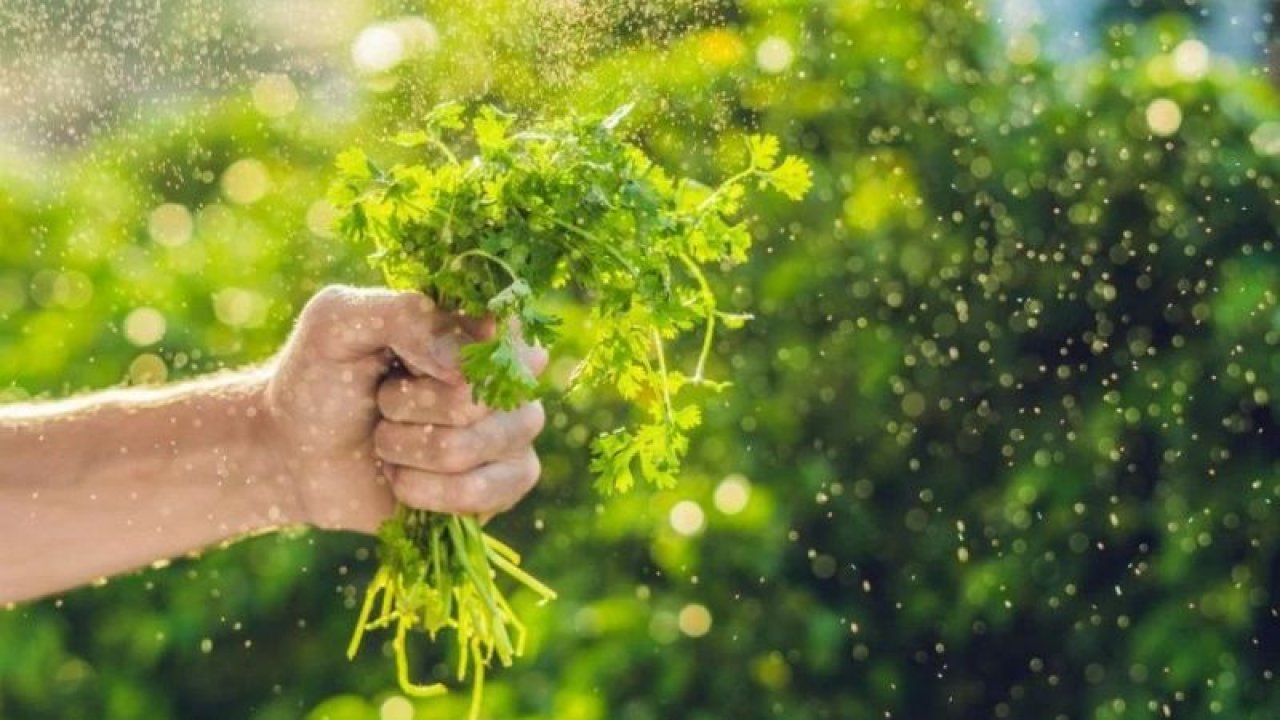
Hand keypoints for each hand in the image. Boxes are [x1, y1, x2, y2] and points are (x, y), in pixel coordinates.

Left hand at [262, 285, 546, 531]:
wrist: (296, 454)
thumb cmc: (320, 378)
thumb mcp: (340, 321)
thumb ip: (404, 315)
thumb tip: (464, 368)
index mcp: (478, 325)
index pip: (499, 336)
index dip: (442, 358)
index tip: (399, 360)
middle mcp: (508, 375)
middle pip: (473, 398)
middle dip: (406, 407)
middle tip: (383, 403)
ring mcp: (513, 431)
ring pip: (467, 448)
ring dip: (407, 450)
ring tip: (388, 440)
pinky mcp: (505, 484)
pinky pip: (481, 493)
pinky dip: (424, 491)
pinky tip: (405, 479)